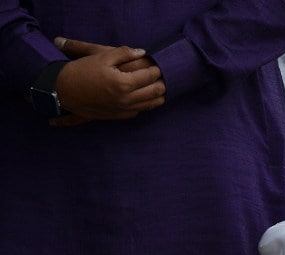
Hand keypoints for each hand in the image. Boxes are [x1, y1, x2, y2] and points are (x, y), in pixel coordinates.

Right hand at [50, 37, 165, 126]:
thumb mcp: (101, 56)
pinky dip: (147, 104)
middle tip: (166, 76)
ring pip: (150, 104)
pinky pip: (139, 111)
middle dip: (163, 82)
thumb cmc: (81, 70)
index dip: (157, 69)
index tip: (160, 64)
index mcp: (123, 83)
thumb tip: (142, 52)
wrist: (62, 91)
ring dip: (159, 96)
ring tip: (163, 87)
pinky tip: (148, 98)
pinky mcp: (118, 115)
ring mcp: (123, 109)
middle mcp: (126, 99)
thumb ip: (124, 52)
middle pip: (155, 92)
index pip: (149, 76)